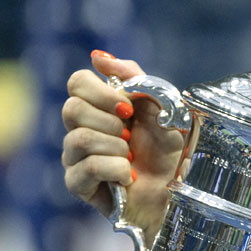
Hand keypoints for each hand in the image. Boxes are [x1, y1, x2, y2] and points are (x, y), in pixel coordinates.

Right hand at [61, 52, 183, 239]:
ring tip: (131, 160)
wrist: (179, 193)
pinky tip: (126, 178)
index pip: (77, 83)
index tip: (129, 110)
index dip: (102, 92)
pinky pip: (86, 167)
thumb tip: (98, 57)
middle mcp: (81, 129)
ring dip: (116, 149)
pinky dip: (115, 170)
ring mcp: (76, 157)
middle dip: (111, 123)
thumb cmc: (171, 154)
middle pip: (71, 109)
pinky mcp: (78, 184)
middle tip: (131, 138)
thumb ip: (135, 77)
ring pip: (80, 138)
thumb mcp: (163, 108)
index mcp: (99, 108)